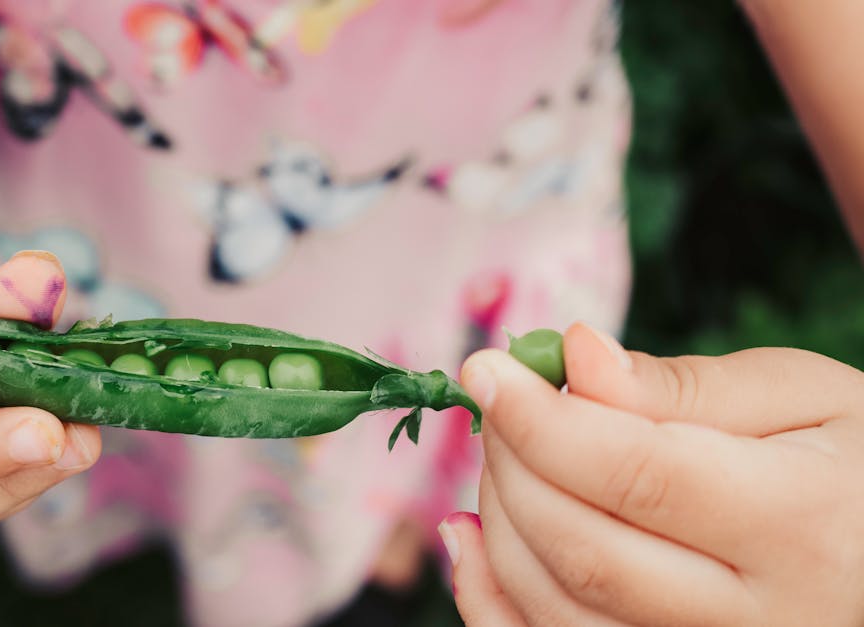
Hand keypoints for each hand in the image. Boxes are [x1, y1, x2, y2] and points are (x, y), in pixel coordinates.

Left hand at [439, 322, 863, 625]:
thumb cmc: (851, 465)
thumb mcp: (805, 397)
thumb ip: (684, 387)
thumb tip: (577, 358)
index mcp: (801, 527)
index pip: (638, 474)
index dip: (541, 420)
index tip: (485, 369)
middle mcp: (756, 621)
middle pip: (582, 548)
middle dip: (513, 463)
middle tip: (499, 403)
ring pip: (555, 608)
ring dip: (498, 521)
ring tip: (501, 454)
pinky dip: (487, 597)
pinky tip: (467, 533)